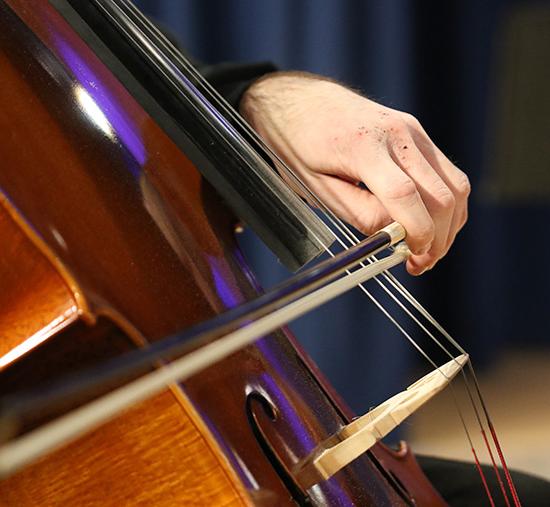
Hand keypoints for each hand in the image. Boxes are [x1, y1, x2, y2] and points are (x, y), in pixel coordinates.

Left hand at [240, 72, 469, 274]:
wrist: (298, 101)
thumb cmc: (298, 146)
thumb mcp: (316, 188)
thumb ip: (359, 211)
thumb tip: (396, 235)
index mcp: (363, 146)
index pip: (404, 195)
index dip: (416, 233)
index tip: (412, 258)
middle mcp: (397, 134)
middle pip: (441, 194)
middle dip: (437, 238)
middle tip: (419, 264)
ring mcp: (412, 129)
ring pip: (455, 184)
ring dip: (448, 224)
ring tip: (427, 249)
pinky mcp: (417, 132)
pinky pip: (447, 173)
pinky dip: (447, 204)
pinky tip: (430, 223)